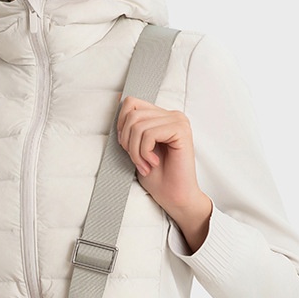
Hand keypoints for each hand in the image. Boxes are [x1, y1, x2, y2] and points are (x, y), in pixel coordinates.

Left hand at [117, 95, 212, 250]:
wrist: (174, 197)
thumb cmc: (157, 177)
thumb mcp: (136, 148)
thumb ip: (130, 127)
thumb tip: (117, 101)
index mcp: (160, 116)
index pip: (130, 103)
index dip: (121, 124)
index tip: (127, 147)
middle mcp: (171, 115)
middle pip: (131, 114)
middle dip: (127, 141)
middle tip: (137, 160)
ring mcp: (178, 121)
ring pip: (138, 125)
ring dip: (135, 151)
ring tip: (145, 165)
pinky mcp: (181, 130)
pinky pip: (149, 134)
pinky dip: (144, 152)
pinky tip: (153, 163)